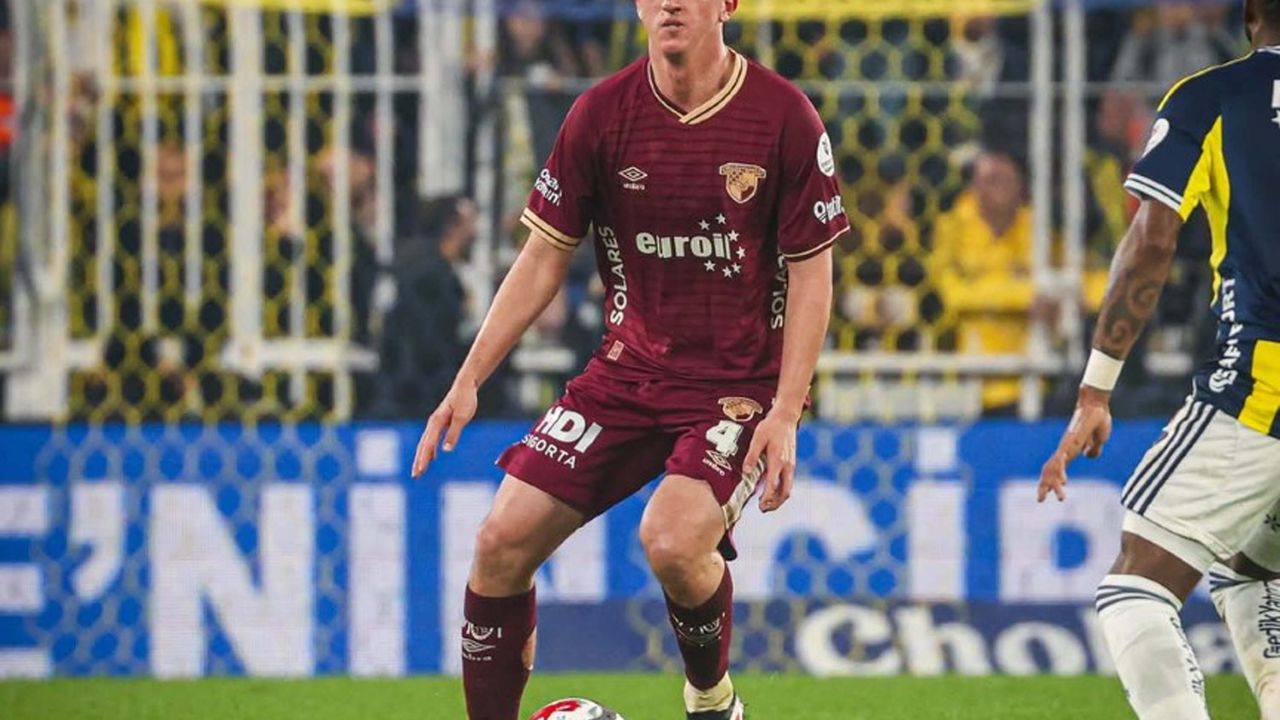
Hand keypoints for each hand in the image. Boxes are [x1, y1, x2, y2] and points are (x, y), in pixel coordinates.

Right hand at [411, 380, 478, 477]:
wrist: (465, 385)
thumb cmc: (465, 400)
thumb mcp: (462, 417)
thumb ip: (453, 433)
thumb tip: (445, 450)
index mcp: (436, 422)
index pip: (427, 445)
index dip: (423, 459)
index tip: (419, 471)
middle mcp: (433, 423)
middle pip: (423, 446)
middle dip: (418, 461)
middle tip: (415, 476)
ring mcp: (436, 423)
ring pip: (426, 443)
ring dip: (422, 457)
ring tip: (419, 470)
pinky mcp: (441, 423)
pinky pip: (432, 439)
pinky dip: (430, 450)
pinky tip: (432, 458)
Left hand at [743, 409, 798, 512]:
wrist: (786, 417)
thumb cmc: (770, 427)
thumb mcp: (757, 438)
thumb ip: (752, 456)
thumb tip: (746, 472)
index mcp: (778, 461)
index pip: (774, 486)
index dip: (767, 499)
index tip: (760, 506)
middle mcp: (787, 466)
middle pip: (785, 492)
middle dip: (775, 504)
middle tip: (763, 509)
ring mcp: (791, 465)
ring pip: (788, 488)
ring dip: (779, 498)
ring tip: (766, 504)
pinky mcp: (791, 463)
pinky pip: (788, 482)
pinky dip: (781, 490)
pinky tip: (772, 491)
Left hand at [1038, 385, 1112, 502]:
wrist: (1096, 405)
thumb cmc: (1098, 419)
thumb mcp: (1098, 440)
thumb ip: (1093, 449)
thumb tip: (1089, 455)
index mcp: (1070, 450)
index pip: (1056, 468)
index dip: (1052, 480)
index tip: (1050, 492)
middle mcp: (1064, 449)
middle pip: (1050, 471)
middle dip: (1045, 486)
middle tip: (1040, 500)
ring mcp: (1066, 446)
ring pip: (1054, 468)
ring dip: (1054, 483)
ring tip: (1058, 497)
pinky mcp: (1070, 442)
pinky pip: (1062, 459)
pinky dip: (1060, 471)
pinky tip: (1062, 481)